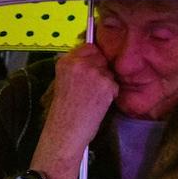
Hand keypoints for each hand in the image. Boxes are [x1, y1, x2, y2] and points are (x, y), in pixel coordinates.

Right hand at [27, 42, 119, 178]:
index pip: (88, 47)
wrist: (65, 131)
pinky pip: (114, 84)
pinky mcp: (106, 85)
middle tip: (92, 87)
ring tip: (93, 98)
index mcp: (66, 62)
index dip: (92, 58)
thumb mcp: (62, 81)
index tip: (90, 67)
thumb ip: (75, 67)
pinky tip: (98, 104)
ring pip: (109, 71)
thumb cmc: (63, 111)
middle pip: (101, 57)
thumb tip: (93, 57)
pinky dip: (111, 94)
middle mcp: (80, 64)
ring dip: (106, 82)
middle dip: (100, 69)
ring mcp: (94, 73)